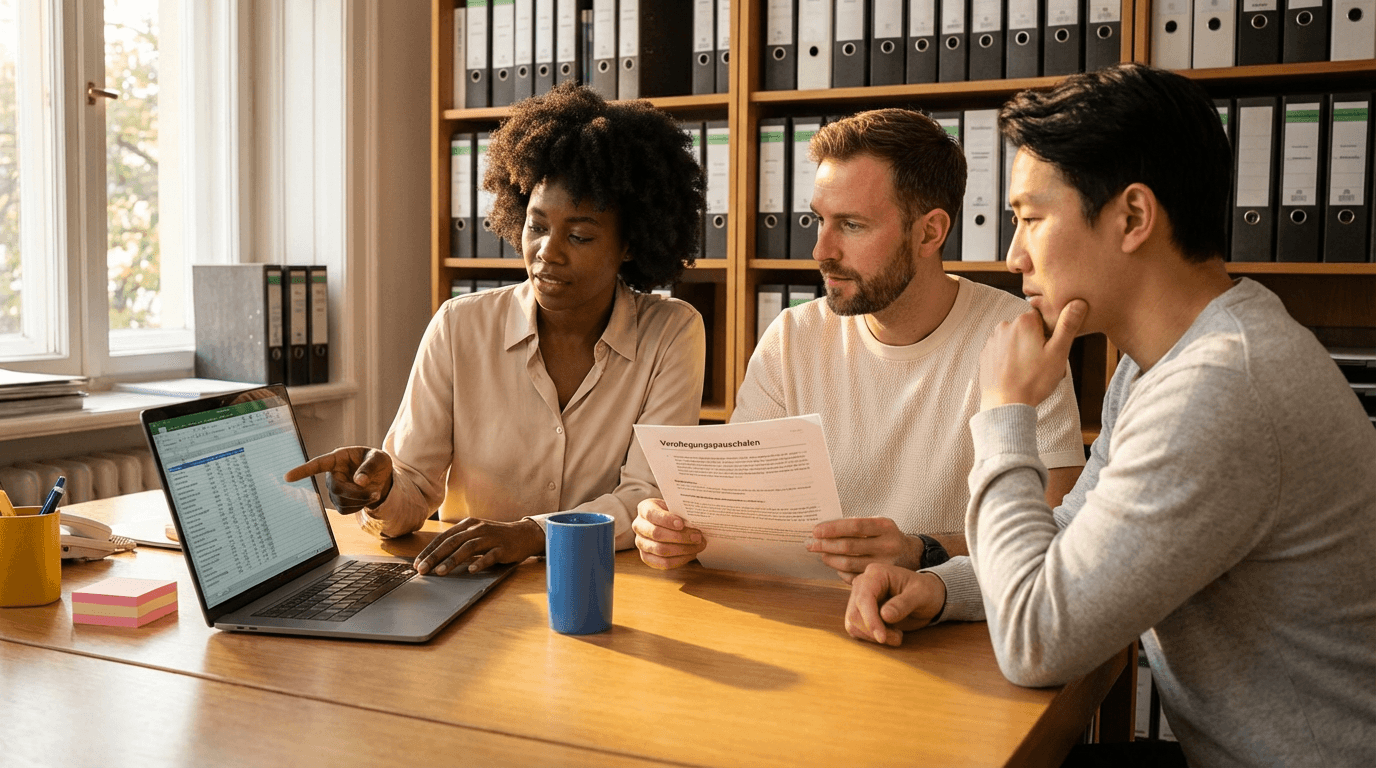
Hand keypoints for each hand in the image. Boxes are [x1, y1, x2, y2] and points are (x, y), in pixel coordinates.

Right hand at [284, 446, 393, 514]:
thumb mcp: (379, 459)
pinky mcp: (339, 502)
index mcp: (338, 458)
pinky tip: (367, 499)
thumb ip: (369, 467)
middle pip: (335, 488)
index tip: (287, 477)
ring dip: (360, 500)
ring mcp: (334, 489)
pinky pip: (345, 510)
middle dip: (356, 492)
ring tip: (375, 492)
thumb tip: (359, 481)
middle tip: (375, 491)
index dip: (303, 471)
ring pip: (340, 501)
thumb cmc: (377, 463)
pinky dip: (359, 507)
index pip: (318, 464)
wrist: (381, 477)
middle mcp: (332, 474)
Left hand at [414, 518, 543, 574]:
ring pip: (468, 548)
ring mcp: (491, 538)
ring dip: (453, 560)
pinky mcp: (503, 548)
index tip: (417, 563)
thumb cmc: (495, 537)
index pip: (444, 537)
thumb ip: (458, 542)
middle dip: (435, 556)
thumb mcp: (475, 535)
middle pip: (453, 542)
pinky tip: (471, 570)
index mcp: (468, 524)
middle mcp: (477, 529)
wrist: (523, 534)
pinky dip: (480, 562)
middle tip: (422, 570)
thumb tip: (435, 557)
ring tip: (440, 572)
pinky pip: (490, 555)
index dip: (429, 550)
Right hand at [633, 498, 705, 569]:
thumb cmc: (673, 513)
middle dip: (680, 536)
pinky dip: (680, 560)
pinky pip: (663, 563)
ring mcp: (640, 543)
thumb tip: (696, 523)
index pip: (652, 514)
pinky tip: (692, 554)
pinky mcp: (646, 557)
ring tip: (698, 546)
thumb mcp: (675, 507)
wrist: (667, 523)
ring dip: (683, 549)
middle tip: (698, 537)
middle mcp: (639, 526)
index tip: (681, 524)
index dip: (666, 520)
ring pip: (660, 550)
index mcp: (644, 509)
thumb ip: (682, 513)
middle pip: (657, 534)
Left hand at [807, 517, 921, 582]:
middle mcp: (888, 545)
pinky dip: (841, 571)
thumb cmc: (887, 537)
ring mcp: (886, 564)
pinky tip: (835, 566)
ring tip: (821, 554)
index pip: (854, 526)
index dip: (832, 529)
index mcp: (885, 527)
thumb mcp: (879, 524)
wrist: (913, 555)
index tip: (816, 531)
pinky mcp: (882, 579)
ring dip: (830, 559)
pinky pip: (854, 576)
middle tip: (811, 544)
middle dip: (825, 545)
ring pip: (849, 563)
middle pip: (849, 546)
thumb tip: (824, 529)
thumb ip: (856, 525)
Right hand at [844, 564, 946, 646]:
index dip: (870, 620)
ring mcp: (860, 599)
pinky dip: (871, 637)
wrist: (928, 596)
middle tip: (897, 638)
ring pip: (853, 624)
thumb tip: (884, 615)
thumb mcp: (921, 595)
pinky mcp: (861, 612)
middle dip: (873, 631)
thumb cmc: (926, 591)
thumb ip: (903, 604)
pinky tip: (890, 634)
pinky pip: (857, 630)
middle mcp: (863, 584)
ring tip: (896, 635)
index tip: (882, 638)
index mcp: (876, 574)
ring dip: (873, 636)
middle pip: (854, 613)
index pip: (863, 598)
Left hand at [979, 299, 1086, 409]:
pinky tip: (1016, 375)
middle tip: (1043, 364)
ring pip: (1016, 341)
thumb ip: (1067, 325)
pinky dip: (1010, 360)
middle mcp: (1005, 326)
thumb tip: (1078, 302)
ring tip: (1029, 372)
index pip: (1043, 318)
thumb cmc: (1034, 380)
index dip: (1050, 334)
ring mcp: (992, 341)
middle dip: (1037, 343)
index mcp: (1024, 322)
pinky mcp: (985, 355)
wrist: (1006, 405)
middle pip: (1029, 330)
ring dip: (1024, 352)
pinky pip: (1003, 352)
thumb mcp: (1058, 353)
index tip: (1051, 350)